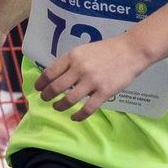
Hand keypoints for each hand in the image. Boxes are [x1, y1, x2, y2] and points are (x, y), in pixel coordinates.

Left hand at [35, 35, 150, 120]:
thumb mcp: (84, 50)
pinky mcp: (104, 92)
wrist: (130, 51)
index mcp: (73, 56)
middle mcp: (79, 68)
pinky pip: (87, 109)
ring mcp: (92, 81)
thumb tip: (56, 77)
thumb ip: (71, 62)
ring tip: (58, 107)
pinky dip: (78, 116)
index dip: (41, 83)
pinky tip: (74, 117)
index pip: (50, 72)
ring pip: (69, 100)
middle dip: (47, 96)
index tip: (37, 88)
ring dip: (60, 106)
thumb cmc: (106, 50)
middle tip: (45, 99)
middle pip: (56, 88)